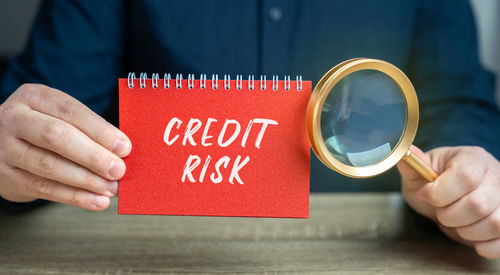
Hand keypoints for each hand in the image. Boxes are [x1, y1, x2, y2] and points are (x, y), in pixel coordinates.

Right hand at [0, 84, 130, 210]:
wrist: (0, 145)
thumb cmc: (42, 128)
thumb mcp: (58, 116)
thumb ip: (86, 129)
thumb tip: (122, 151)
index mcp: (35, 97)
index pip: (71, 111)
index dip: (100, 130)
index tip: (124, 147)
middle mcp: (15, 119)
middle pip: (57, 136)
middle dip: (93, 155)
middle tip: (118, 170)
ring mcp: (5, 148)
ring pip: (49, 165)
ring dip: (87, 180)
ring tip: (111, 188)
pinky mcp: (5, 177)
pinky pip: (44, 189)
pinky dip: (75, 197)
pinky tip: (96, 201)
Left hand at [398, 145, 499, 258]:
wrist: (452, 194)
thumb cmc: (434, 182)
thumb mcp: (419, 173)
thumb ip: (412, 167)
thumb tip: (405, 153)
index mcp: (472, 158)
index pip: (465, 176)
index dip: (440, 193)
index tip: (427, 195)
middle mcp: (495, 175)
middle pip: (478, 204)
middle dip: (449, 215)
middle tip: (441, 212)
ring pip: (495, 223)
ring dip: (467, 231)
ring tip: (456, 223)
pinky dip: (485, 246)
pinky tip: (472, 237)